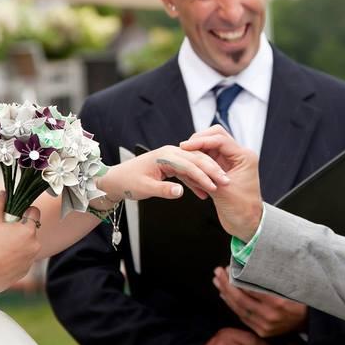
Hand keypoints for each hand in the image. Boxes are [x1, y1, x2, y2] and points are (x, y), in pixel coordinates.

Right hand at [0, 192, 40, 293]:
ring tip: (0, 248)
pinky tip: (0, 260)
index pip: (34, 212)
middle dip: (19, 230)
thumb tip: (4, 193)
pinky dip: (15, 260)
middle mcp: (34, 246)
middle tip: (2, 233)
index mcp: (28, 230)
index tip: (15, 214)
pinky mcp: (24, 272)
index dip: (24, 211)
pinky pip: (22, 261)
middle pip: (30, 231)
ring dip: (18, 245)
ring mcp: (30, 260)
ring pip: (27, 247)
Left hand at [97, 145, 228, 202]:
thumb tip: (180, 192)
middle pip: (197, 160)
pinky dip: (197, 181)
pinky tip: (206, 192)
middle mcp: (171, 153)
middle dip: (213, 171)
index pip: (190, 164)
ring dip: (208, 175)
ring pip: (196, 165)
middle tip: (226, 181)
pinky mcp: (172, 165)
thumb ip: (163, 190)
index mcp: (165, 155)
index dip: (204, 176)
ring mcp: (172, 158)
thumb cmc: (128, 181)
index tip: (216, 185)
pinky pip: (189, 172)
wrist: (117, 179)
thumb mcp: (145, 188)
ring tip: (221, 186)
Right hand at [181, 126, 262, 240]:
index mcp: (244, 156)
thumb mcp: (222, 190)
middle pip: (216, 136)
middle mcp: (239, 155)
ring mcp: (231, 161)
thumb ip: (207, 173)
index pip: (220, 139)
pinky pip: (209, 156)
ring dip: (198, 149)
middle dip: (199, 140)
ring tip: (184, 157)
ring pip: (211, 145)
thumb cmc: (240, 209)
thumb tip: (189, 161)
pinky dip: (199, 158)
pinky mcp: (224, 168)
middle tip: (184, 148)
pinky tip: (189, 165)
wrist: (246, 224)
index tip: (184, 146)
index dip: (200, 141)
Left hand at [213, 267, 307, 337]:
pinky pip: (243, 317)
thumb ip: (272, 276)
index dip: (236, 278)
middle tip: (217, 272)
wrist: (309, 320)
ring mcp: (265, 326)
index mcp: (278, 302)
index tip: (228, 267)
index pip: (250, 289)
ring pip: (239, 309)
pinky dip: (233, 306)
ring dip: (226, 295)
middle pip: (241, 300)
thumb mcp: (290, 282)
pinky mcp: (262, 332)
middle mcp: (270, 315)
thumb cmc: (299, 296)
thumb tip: (252, 261)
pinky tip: (226, 296)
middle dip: (226, 285)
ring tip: (217, 281)